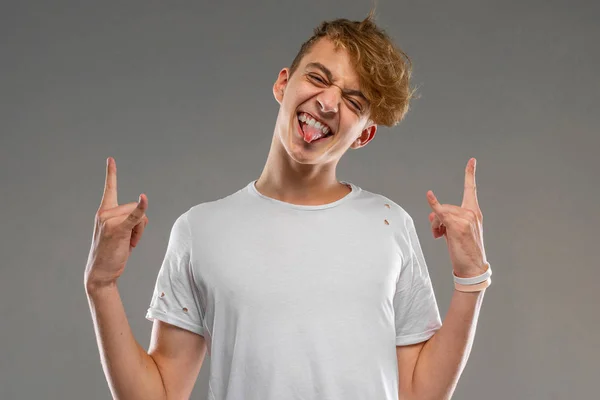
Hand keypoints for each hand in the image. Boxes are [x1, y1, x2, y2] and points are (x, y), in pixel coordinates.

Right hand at [84, 157, 148, 289]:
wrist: (100, 273)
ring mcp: (109, 221)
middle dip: (138, 226)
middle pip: (136, 208)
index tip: (111, 159)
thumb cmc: (112, 253)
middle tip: (126, 241)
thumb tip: (143, 214)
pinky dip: (141, 208)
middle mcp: (104, 213)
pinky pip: (134, 216)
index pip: (109, 189)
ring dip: (139, 233)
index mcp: (104, 212)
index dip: (111, 174)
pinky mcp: (117, 229)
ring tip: (126, 245)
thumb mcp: (121, 233)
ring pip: (140, 217)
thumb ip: (131, 220)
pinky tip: (143, 198)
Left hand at [427, 158, 487, 277]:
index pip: (471, 189)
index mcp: (474, 213)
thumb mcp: (455, 232)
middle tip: (439, 235)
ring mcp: (466, 218)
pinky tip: (429, 195)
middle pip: (445, 207)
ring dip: (435, 225)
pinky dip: (433, 204)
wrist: (472, 268)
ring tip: (441, 237)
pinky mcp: (458, 225)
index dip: (470, 174)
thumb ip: (445, 220)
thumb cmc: (464, 250)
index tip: (471, 161)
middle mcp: (471, 213)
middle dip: (437, 220)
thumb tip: (431, 215)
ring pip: (440, 213)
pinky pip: (440, 212)